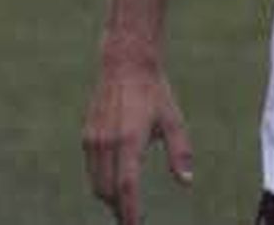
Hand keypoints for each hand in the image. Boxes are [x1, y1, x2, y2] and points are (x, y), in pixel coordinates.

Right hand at [82, 61, 193, 223]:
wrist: (124, 64)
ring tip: (124, 205)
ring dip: (109, 197)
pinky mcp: (87, 135)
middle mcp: (107, 142)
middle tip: (132, 218)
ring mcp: (93, 139)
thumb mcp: (173, 121)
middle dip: (119, 209)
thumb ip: (180, 153)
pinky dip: (101, 181)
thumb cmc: (153, 93)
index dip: (129, 211)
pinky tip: (115, 181)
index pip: (126, 187)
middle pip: (107, 191)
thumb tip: (186, 181)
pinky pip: (92, 168)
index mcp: (129, 140)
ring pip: (96, 182)